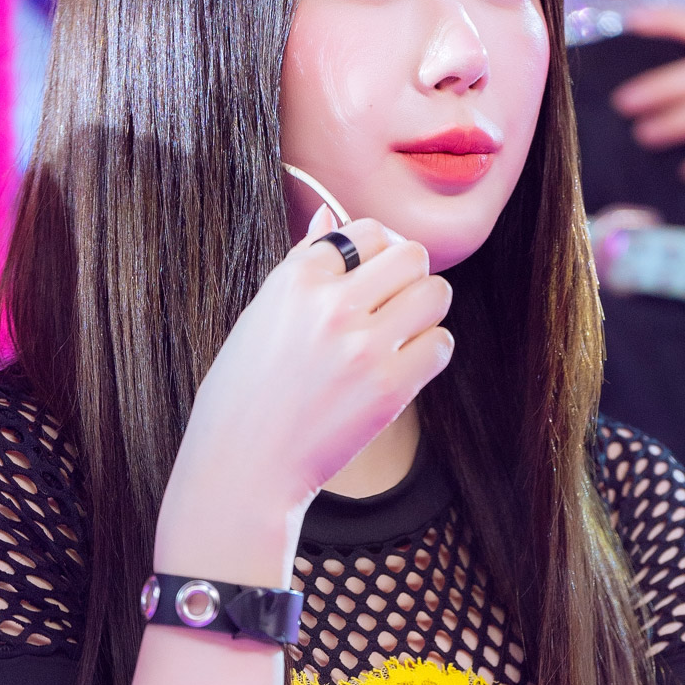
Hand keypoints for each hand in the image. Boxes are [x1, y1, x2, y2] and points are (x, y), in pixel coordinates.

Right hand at [158, 211, 452, 579]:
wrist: (244, 469)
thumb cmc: (244, 396)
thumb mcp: (259, 318)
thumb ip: (301, 265)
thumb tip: (329, 215)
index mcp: (294, 280)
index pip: (365, 231)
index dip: (377, 252)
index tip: (374, 278)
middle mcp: (330, 305)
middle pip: (410, 254)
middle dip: (409, 277)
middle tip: (395, 306)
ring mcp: (362, 346)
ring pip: (435, 293)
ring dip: (426, 312)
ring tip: (401, 337)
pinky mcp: (388, 388)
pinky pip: (440, 345)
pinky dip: (430, 354)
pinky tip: (404, 368)